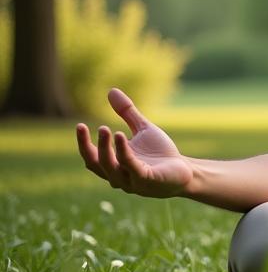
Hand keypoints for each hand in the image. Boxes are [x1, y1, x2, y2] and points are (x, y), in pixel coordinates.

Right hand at [76, 89, 193, 198]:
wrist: (185, 170)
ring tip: (105, 128)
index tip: (79, 125)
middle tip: (98, 126)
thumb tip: (111, 91)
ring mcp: (132, 181)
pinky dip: (123, 152)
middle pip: (96, 164)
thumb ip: (127, 113)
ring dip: (106, 149)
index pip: (91, 157)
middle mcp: (118, 176)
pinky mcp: (147, 181)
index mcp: (114, 165)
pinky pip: (131, 167)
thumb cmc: (160, 153)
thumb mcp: (142, 129)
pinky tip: (121, 136)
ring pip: (111, 168)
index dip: (83, 143)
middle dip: (92, 146)